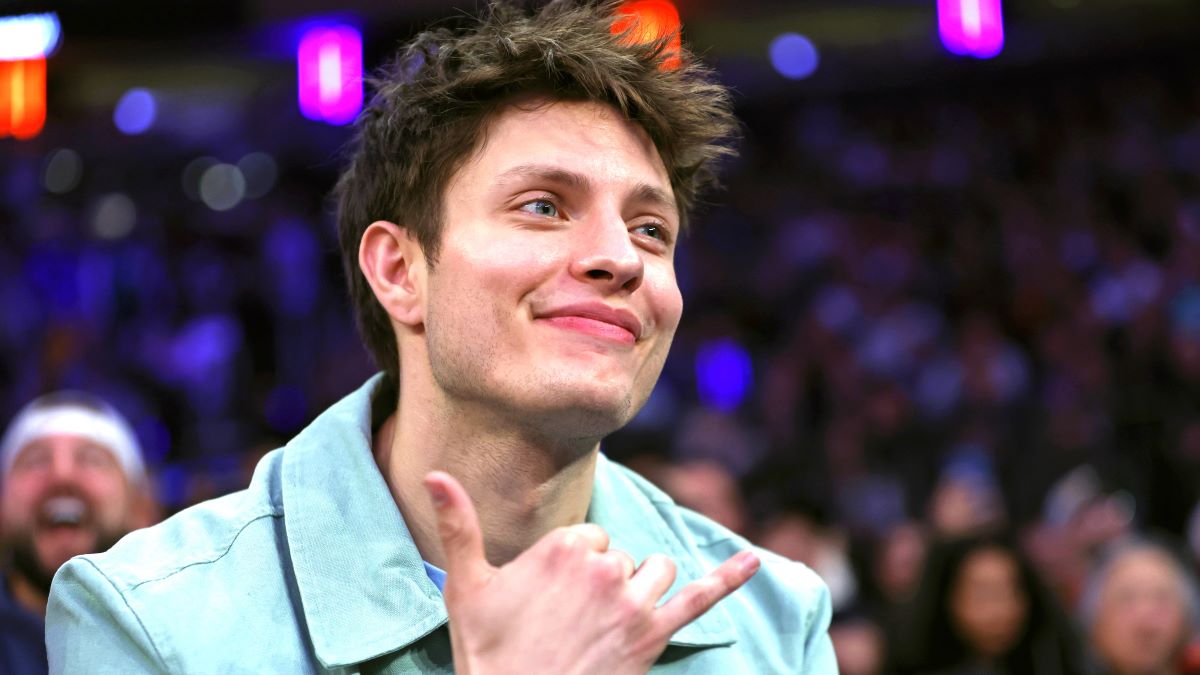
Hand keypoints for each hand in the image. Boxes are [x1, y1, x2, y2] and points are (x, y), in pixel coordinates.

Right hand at [424, 471, 759, 674]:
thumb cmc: (487, 652)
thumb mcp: (465, 586)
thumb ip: (457, 524)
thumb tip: (433, 473)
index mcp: (563, 547)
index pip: (589, 537)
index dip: (572, 566)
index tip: (551, 598)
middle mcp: (604, 567)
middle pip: (621, 554)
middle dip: (605, 579)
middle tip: (573, 620)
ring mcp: (633, 602)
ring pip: (655, 571)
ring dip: (642, 587)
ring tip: (610, 619)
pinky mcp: (653, 635)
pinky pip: (699, 598)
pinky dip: (729, 578)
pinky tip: (754, 561)